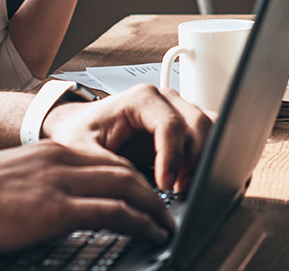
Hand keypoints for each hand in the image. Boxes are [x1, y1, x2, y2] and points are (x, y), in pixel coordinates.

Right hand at [0, 142, 174, 254]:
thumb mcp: (11, 180)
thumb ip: (40, 182)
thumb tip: (54, 202)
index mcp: (48, 151)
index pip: (104, 157)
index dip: (131, 176)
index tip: (143, 193)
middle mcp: (60, 159)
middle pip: (122, 168)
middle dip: (150, 190)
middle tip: (164, 209)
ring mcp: (60, 182)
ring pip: (127, 186)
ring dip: (154, 207)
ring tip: (165, 223)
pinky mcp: (57, 209)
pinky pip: (114, 212)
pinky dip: (140, 222)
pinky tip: (151, 232)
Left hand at [41, 84, 211, 193]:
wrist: (78, 127)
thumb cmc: (80, 132)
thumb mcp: (83, 150)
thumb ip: (109, 167)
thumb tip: (136, 189)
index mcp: (141, 99)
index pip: (171, 125)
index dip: (172, 158)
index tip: (165, 185)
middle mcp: (164, 100)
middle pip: (199, 125)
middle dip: (194, 161)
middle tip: (178, 190)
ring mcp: (177, 111)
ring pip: (209, 128)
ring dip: (203, 158)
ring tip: (182, 186)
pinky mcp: (183, 126)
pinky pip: (208, 135)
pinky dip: (205, 156)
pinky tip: (187, 178)